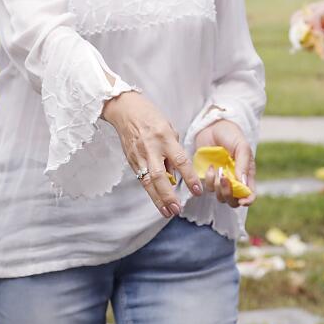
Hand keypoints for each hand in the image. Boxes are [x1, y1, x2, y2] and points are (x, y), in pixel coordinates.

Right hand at [101, 91, 201, 217]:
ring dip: (158, 199)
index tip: (197, 191)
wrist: (125, 110)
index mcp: (165, 137)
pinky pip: (142, 179)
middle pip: (160, 176)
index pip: (180, 161)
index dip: (189, 177)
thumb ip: (174, 152)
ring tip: (167, 212)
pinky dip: (150, 191)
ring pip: (148, 182)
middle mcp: (152, 148)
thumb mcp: (169, 129)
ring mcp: (139, 155)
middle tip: (177, 210)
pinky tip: (158, 201)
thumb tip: (176, 175)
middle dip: (168, 195)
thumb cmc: (151, 118)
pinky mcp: (131, 160)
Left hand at [194, 119, 255, 208]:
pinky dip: (209, 180)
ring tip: (218, 169)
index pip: (250, 194)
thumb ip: (243, 164)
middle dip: (229, 194)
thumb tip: (243, 184)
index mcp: (247, 175)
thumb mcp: (241, 146)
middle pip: (234, 201)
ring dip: (218, 187)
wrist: (212, 126)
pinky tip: (211, 167)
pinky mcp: (209, 178)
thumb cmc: (231, 135)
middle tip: (225, 179)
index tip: (242, 200)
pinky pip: (208, 188)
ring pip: (221, 197)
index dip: (247, 200)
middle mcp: (235, 180)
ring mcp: (221, 180)